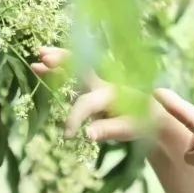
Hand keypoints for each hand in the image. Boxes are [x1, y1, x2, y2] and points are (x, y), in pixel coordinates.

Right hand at [32, 46, 170, 142]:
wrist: (155, 113)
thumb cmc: (143, 121)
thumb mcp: (128, 129)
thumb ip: (107, 130)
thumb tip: (86, 134)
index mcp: (111, 94)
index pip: (86, 104)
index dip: (74, 119)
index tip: (66, 136)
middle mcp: (103, 85)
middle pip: (80, 69)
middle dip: (61, 62)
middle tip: (41, 58)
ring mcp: (98, 85)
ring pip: (76, 69)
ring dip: (58, 61)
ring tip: (39, 56)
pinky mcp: (93, 89)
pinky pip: (74, 76)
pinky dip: (60, 70)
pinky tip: (44, 67)